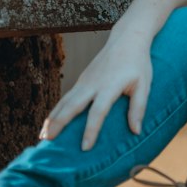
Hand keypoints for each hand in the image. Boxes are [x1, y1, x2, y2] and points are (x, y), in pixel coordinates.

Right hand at [38, 34, 153, 152]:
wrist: (127, 39)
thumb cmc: (138, 64)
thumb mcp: (144, 84)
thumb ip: (139, 108)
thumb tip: (136, 131)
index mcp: (109, 86)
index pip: (98, 111)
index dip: (91, 130)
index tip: (85, 147)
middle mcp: (93, 84)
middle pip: (72, 106)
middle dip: (59, 124)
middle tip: (48, 142)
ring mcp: (84, 81)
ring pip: (64, 102)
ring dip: (52, 119)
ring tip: (42, 137)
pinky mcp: (81, 80)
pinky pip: (66, 98)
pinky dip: (56, 111)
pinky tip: (50, 123)